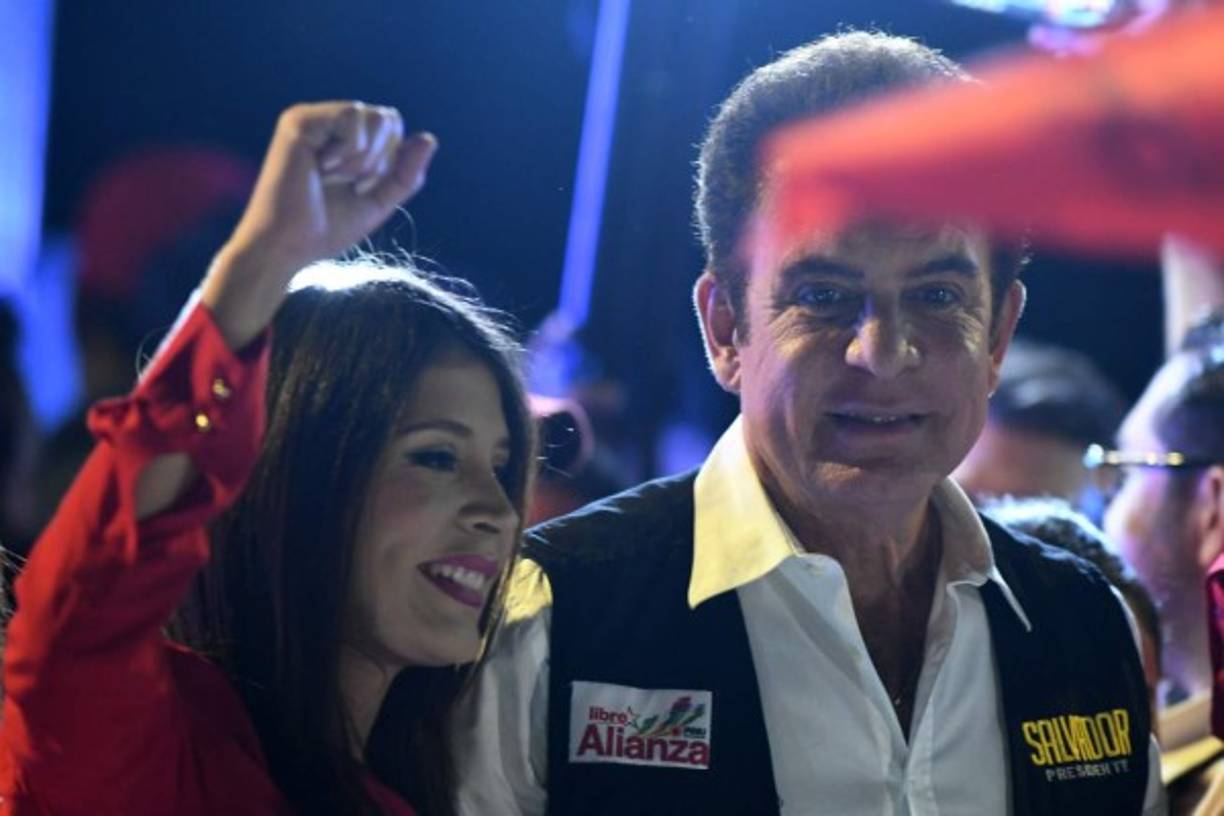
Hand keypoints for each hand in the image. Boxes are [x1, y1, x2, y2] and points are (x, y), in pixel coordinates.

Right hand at [201, 101, 437, 348]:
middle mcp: (328, 123)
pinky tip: (323, 167)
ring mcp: (312, 119)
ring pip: (374, 115)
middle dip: (381, 160)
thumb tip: (430, 139)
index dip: (390, 161)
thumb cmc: (326, 228)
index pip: (392, 129)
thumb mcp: (379, 202)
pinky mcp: (300, 120)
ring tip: (334, 176)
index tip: (361, 188)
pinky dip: (350, 149)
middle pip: (388, 118)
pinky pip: (352, 115)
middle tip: (348, 183)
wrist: (288, 246)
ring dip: (366, 157)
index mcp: (344, 139)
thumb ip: (405, 174)